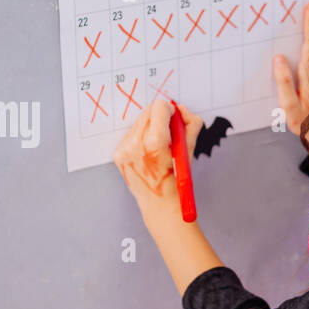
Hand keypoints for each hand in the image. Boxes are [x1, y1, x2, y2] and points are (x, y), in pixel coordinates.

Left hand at [114, 98, 201, 223]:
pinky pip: (130, 135)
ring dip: (150, 127)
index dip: (170, 111)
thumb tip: (181, 109)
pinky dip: (140, 138)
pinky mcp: (118, 154)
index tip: (174, 119)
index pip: (159, 106)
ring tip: (157, 146)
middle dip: (160, 118)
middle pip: (148, 111)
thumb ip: (191, 123)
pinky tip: (147, 153)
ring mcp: (124, 149)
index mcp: (155, 140)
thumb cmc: (177, 178)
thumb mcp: (190, 149)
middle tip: (168, 133)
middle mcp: (136, 142)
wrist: (159, 202)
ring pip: (138, 122)